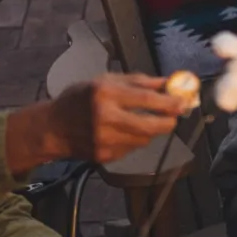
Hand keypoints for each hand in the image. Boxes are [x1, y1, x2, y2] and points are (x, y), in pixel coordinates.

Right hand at [48, 73, 185, 163]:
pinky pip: (131, 148)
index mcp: (104, 93)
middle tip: (174, 117)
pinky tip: (122, 133)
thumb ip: (138, 81)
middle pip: (150, 125)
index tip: (183, 103)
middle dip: (168, 122)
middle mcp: (104, 117)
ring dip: (150, 131)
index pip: (146, 99)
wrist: (53, 127)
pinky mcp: (105, 155)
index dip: (169, 102)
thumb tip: (168, 83)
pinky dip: (134, 140)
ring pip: (144, 139)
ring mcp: (104, 140)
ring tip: (140, 121)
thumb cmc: (80, 99)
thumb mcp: (105, 81)